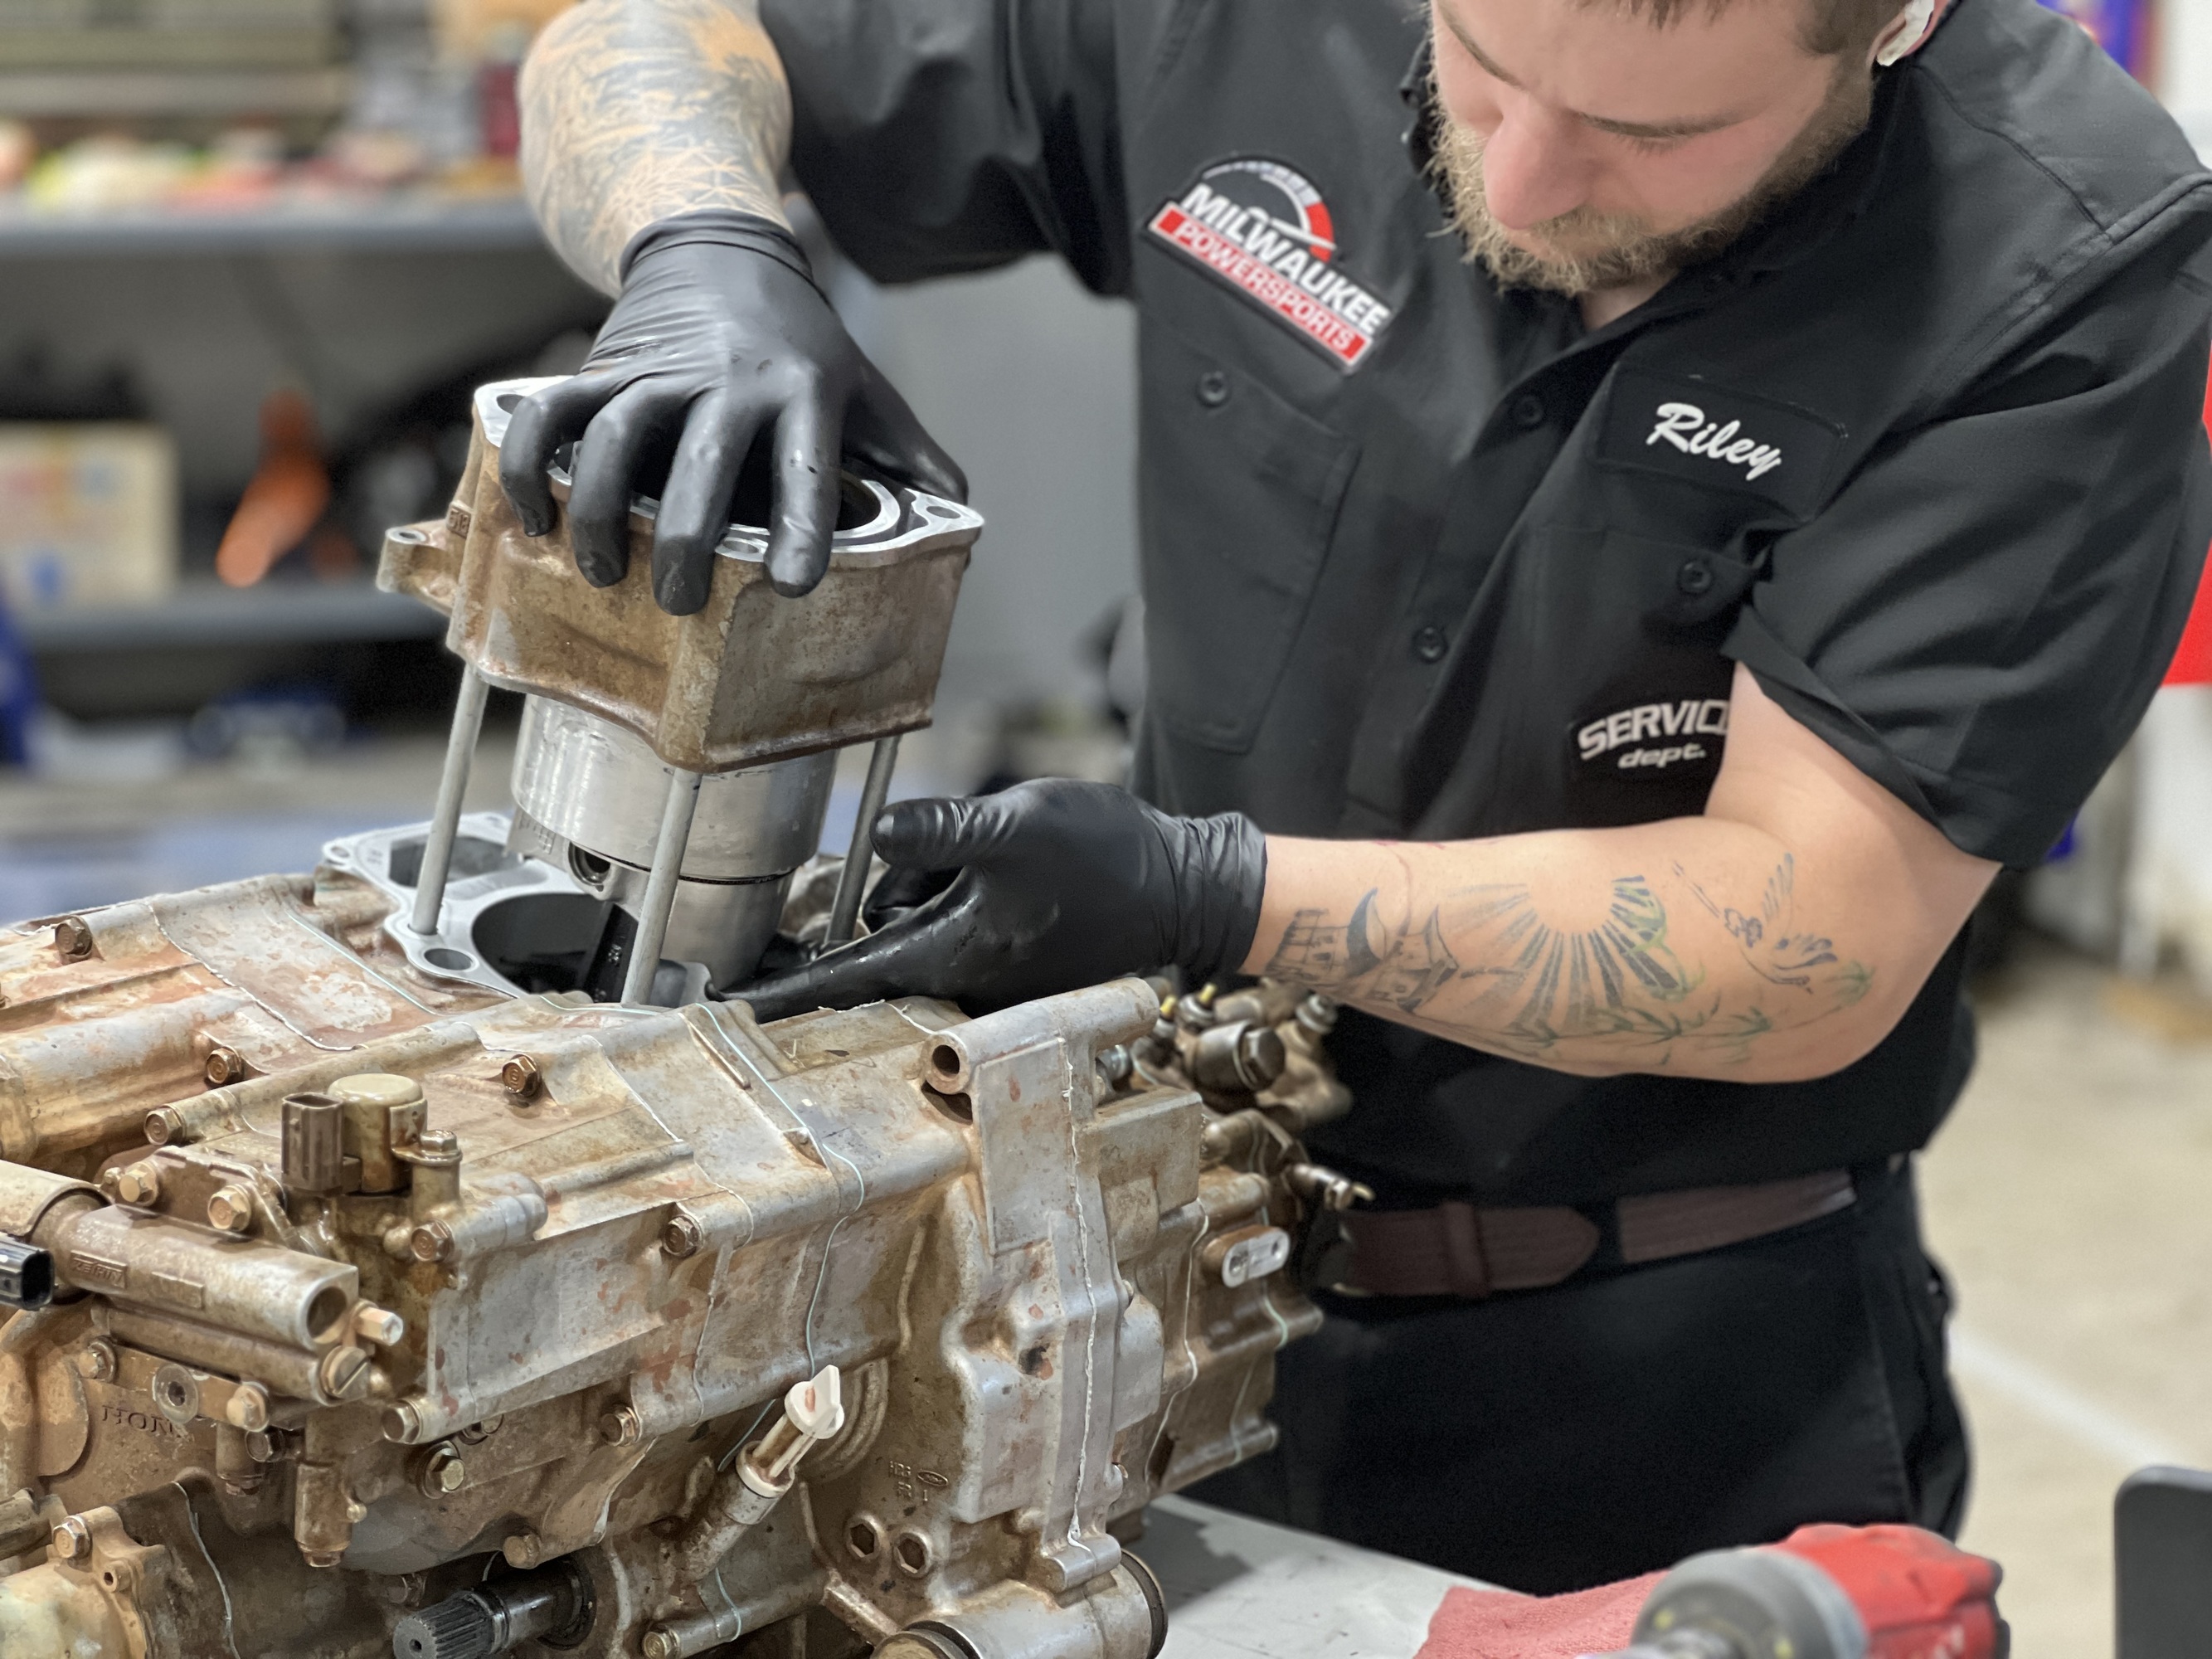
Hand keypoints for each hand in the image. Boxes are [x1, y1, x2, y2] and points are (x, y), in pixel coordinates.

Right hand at [498, 211, 964, 612]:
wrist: (721, 247)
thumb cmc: (802, 339)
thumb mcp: (867, 385)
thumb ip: (911, 452)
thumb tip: (960, 514)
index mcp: (802, 394)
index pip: (805, 468)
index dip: (801, 527)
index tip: (791, 583)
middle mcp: (728, 381)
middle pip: (699, 463)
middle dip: (684, 539)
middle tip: (677, 599)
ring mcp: (658, 372)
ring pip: (610, 438)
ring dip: (598, 511)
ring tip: (600, 571)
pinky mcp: (602, 367)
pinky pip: (549, 413)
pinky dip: (527, 463)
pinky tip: (532, 521)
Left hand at [736, 780, 1268, 1019]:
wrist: (1183, 887)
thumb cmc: (1106, 860)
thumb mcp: (1018, 826)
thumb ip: (941, 830)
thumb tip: (877, 833)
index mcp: (953, 954)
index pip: (847, 979)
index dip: (785, 992)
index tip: (730, 1009)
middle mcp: (965, 981)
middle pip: (885, 945)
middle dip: (893, 902)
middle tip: (941, 860)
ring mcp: (992, 977)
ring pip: (925, 930)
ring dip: (936, 891)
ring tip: (997, 855)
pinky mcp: (1014, 963)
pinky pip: (959, 929)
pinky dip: (958, 898)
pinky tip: (1007, 868)